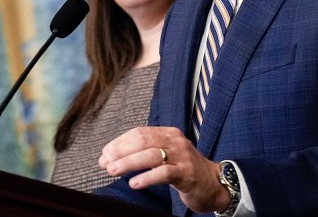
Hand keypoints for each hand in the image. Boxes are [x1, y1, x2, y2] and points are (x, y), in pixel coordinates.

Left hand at [99, 126, 230, 212]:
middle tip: (105, 163)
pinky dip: (147, 177)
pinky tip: (134, 183)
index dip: (119, 143)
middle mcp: (175, 141)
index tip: (104, 154)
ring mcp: (182, 156)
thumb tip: (110, 158)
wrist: (213, 184)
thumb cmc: (184, 169)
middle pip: (142, 141)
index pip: (139, 133)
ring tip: (113, 171)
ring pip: (151, 155)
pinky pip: (164, 173)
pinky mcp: (186, 174)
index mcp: (168, 133)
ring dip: (128, 163)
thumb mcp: (166, 155)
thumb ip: (143, 154)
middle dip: (120, 151)